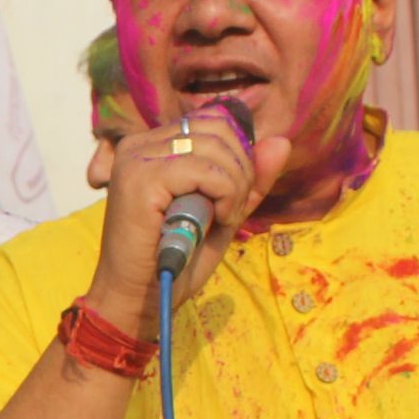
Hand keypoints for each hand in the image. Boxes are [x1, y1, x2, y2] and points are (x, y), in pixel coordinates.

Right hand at [83, 109, 291, 332]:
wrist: (137, 298)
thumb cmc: (175, 259)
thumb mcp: (223, 212)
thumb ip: (250, 179)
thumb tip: (281, 141)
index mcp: (154, 145)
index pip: (215, 120)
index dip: (239, 153)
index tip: (234, 196)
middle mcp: (140, 143)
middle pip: (219, 127)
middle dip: (242, 169)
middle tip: (232, 211)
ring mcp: (137, 158)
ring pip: (215, 146)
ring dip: (236, 186)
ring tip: (224, 218)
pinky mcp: (140, 179)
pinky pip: (205, 170)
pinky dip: (225, 194)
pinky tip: (216, 220)